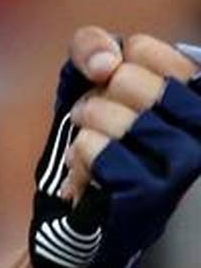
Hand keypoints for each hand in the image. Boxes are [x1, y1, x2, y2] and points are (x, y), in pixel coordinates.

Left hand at [28, 28, 200, 267]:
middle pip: (125, 79)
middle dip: (94, 99)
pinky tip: (91, 176)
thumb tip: (107, 63)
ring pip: (109, 113)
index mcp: (199, 96)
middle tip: (101, 126)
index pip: (142, 48)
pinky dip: (78, 158)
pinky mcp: (154, 195)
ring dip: (86, 128)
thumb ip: (92, 46)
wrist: (79, 222)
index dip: (110, 65)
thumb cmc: (93, 142)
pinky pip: (94, 149)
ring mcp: (185, 163)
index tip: (114, 90)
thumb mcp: (88, 82)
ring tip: (95, 147)